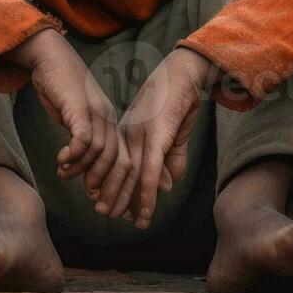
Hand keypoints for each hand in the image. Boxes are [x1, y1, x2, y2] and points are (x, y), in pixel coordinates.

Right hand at [4, 28, 134, 216]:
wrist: (50, 56)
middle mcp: (109, 117)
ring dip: (83, 169)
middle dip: (108, 186)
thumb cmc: (61, 89)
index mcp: (112, 122)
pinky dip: (74, 154)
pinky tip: (61, 160)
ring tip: (65, 175)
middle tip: (93, 201)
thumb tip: (78, 167)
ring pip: (100, 152)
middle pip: (119, 160)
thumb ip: (82, 139)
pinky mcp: (79, 105)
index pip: (126, 159)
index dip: (118, 185)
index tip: (105, 202)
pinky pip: (83, 137)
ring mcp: (96, 110)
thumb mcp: (76, 117)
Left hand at [119, 47, 217, 228]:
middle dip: (112, 195)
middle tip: (106, 214)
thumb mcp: (173, 135)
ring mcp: (141, 134)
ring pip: (131, 176)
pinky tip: (145, 212)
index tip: (111, 203)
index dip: (111, 185)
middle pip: (117, 172)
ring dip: (126, 201)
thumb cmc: (178, 101)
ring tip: (125, 220)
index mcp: (127, 133)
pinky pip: (150, 171)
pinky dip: (147, 194)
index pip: (116, 166)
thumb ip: (170, 160)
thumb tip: (166, 186)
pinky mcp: (156, 135)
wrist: (185, 72)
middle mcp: (129, 135)